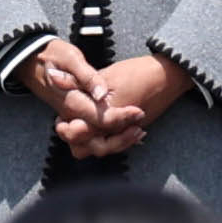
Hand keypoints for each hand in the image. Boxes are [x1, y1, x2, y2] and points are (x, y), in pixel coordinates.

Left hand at [58, 52, 186, 161]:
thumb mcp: (105, 75)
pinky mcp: (130, 131)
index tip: (61, 120)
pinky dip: (103, 139)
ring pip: (99, 148)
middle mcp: (114, 130)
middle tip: (65, 125)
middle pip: (85, 147)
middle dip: (74, 139)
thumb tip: (53, 77)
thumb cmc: (138, 73)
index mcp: (104, 117)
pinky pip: (112, 143)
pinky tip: (97, 129)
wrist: (168, 77)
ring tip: (78, 126)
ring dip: (88, 141)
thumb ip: (78, 82)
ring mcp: (123, 133)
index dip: (65, 127)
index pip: (76, 132)